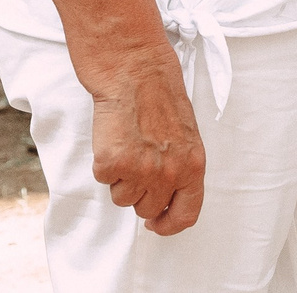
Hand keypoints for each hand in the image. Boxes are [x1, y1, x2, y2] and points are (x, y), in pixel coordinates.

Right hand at [85, 43, 204, 236]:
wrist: (135, 72)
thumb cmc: (160, 98)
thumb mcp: (185, 137)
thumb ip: (179, 169)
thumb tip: (167, 198)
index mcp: (193, 166)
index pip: (186, 215)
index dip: (169, 224)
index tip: (157, 223)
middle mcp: (168, 173)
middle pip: (148, 209)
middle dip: (140, 192)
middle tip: (138, 161)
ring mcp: (140, 170)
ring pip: (123, 199)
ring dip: (121, 179)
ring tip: (128, 144)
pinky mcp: (112, 164)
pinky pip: (104, 180)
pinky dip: (105, 164)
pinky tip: (114, 138)